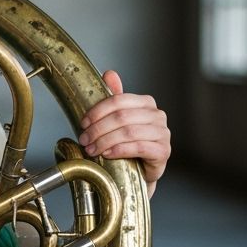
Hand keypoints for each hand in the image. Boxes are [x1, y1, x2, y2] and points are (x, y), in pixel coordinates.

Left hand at [78, 70, 170, 196]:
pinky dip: (119, 150)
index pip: (119, 100)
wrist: (138, 173)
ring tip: (92, 149)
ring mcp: (163, 133)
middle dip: (98, 128)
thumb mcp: (116, 120)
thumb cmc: (126, 144)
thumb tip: (109, 73)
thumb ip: (113, 98)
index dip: (98, 111)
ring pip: (129, 132)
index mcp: (146, 103)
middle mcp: (157, 115)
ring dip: (105, 141)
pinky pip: (139, 147)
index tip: (83, 123)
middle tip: (84, 139)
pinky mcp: (164, 151)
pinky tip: (107, 154)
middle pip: (122, 116)